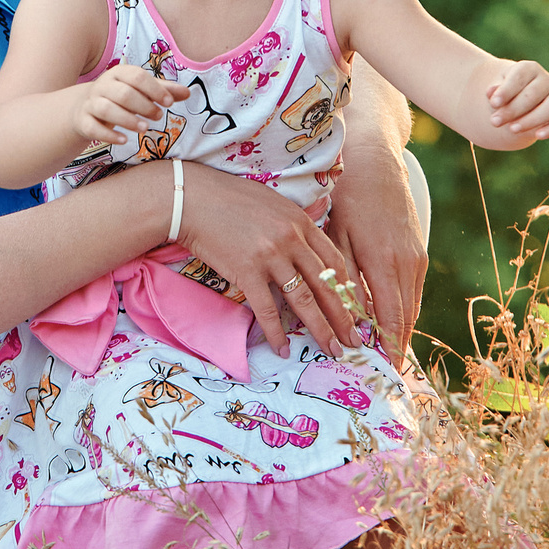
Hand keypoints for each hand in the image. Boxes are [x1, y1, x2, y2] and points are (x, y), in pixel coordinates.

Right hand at [72, 66, 184, 145]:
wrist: (85, 108)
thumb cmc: (120, 97)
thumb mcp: (141, 91)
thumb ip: (163, 91)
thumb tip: (188, 93)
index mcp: (118, 73)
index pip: (137, 76)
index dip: (155, 89)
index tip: (169, 102)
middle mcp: (102, 86)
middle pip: (123, 93)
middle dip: (144, 106)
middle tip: (159, 116)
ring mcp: (91, 103)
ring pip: (106, 109)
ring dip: (127, 120)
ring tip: (145, 128)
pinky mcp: (83, 121)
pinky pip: (93, 128)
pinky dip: (108, 135)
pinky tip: (124, 140)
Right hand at [173, 168, 362, 358]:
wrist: (192, 199)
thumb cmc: (230, 199)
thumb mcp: (273, 204)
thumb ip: (294, 225)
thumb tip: (307, 251)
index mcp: (301, 222)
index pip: (335, 261)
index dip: (348, 289)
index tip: (355, 309)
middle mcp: (291, 239)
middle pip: (326, 284)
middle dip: (343, 316)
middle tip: (354, 340)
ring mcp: (270, 256)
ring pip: (303, 300)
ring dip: (320, 329)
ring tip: (332, 349)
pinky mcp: (246, 271)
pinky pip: (266, 309)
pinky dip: (275, 332)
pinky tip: (283, 349)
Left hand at [328, 140, 424, 364]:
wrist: (375, 163)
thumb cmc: (347, 198)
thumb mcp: (336, 238)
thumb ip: (344, 279)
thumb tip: (350, 319)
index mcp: (383, 262)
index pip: (390, 318)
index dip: (388, 347)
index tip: (384, 371)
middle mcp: (406, 263)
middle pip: (405, 318)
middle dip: (396, 347)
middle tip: (386, 373)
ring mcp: (416, 257)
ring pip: (412, 305)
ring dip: (402, 331)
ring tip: (389, 355)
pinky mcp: (418, 251)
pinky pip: (413, 290)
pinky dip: (405, 310)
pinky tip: (393, 323)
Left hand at [486, 60, 548, 142]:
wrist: (517, 104)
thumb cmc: (506, 94)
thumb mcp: (497, 90)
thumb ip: (495, 91)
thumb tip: (491, 92)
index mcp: (529, 68)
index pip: (520, 77)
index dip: (506, 90)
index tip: (493, 103)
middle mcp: (547, 80)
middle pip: (533, 94)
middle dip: (513, 110)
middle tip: (495, 122)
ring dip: (531, 120)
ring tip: (512, 129)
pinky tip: (538, 135)